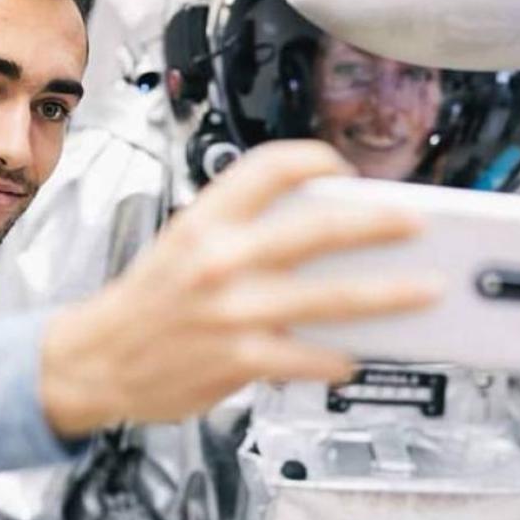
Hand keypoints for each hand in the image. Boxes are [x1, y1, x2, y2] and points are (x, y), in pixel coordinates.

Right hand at [39, 140, 439, 437]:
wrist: (94, 359)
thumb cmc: (147, 302)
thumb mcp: (183, 244)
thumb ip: (241, 229)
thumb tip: (322, 230)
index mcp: (205, 220)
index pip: (270, 167)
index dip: (316, 160)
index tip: (343, 169)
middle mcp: (219, 258)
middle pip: (317, 227)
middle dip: (377, 223)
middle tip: (414, 223)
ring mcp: (232, 311)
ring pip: (329, 297)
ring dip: (388, 295)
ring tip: (425, 290)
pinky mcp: (239, 358)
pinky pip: (309, 357)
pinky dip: (337, 358)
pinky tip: (353, 356)